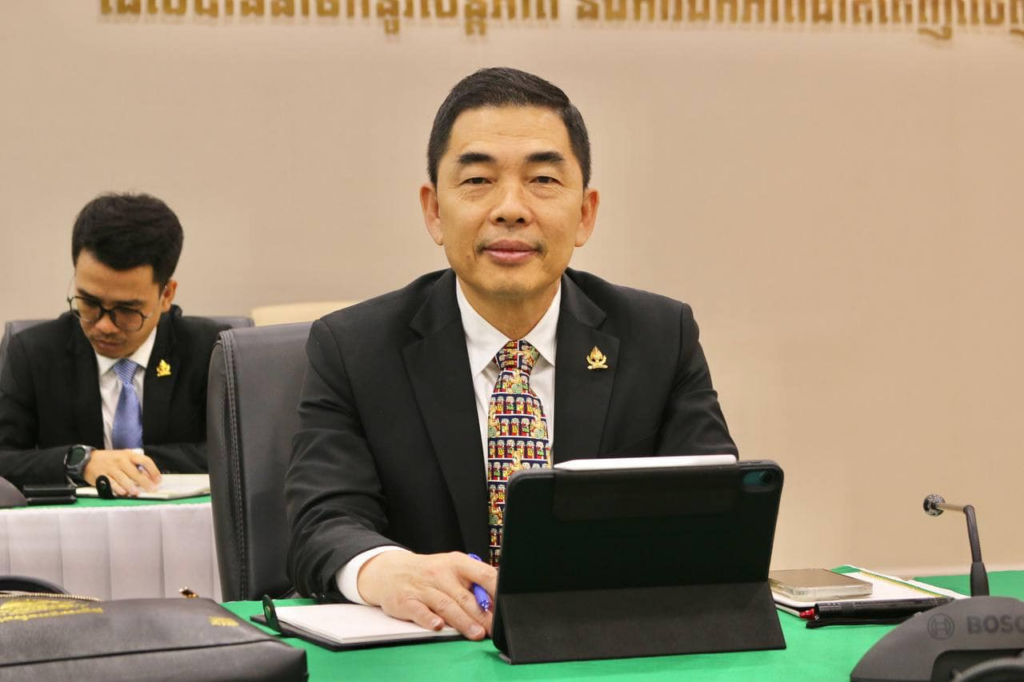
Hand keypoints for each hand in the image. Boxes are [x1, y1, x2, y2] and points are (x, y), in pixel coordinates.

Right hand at [83, 449, 161, 496]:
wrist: (88, 460)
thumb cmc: (110, 460)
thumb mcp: (124, 457)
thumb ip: (136, 466)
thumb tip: (150, 477)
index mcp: (129, 455)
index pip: (145, 461)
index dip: (153, 471)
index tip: (158, 480)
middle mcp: (120, 461)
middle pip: (135, 472)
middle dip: (144, 481)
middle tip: (152, 489)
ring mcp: (111, 469)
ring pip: (122, 478)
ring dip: (130, 486)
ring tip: (137, 492)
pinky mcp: (102, 476)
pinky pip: (110, 483)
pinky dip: (117, 488)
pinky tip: (123, 492)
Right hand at [357, 550, 496, 640]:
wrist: (390, 571)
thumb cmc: (428, 572)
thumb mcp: (452, 569)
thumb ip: (473, 582)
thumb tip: (497, 600)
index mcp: (457, 563)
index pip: (482, 574)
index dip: (496, 589)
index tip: (504, 604)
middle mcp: (440, 574)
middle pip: (465, 596)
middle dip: (482, 615)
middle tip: (493, 628)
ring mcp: (423, 588)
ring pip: (446, 605)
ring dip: (463, 621)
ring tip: (476, 633)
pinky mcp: (407, 601)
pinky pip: (420, 611)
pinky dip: (429, 619)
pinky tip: (438, 626)